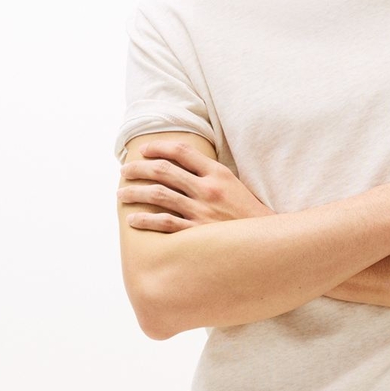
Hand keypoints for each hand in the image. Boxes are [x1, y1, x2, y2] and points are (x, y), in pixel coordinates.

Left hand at [117, 138, 275, 231]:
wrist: (267, 242)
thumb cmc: (249, 215)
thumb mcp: (234, 185)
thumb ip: (211, 175)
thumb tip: (182, 167)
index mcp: (218, 174)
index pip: (181, 152)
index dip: (158, 148)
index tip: (143, 151)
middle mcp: (207, 190)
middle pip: (163, 170)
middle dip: (138, 168)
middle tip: (125, 170)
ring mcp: (201, 212)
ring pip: (158, 195)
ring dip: (135, 192)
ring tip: (121, 193)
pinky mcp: (197, 234)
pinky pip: (164, 224)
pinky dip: (145, 220)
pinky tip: (133, 219)